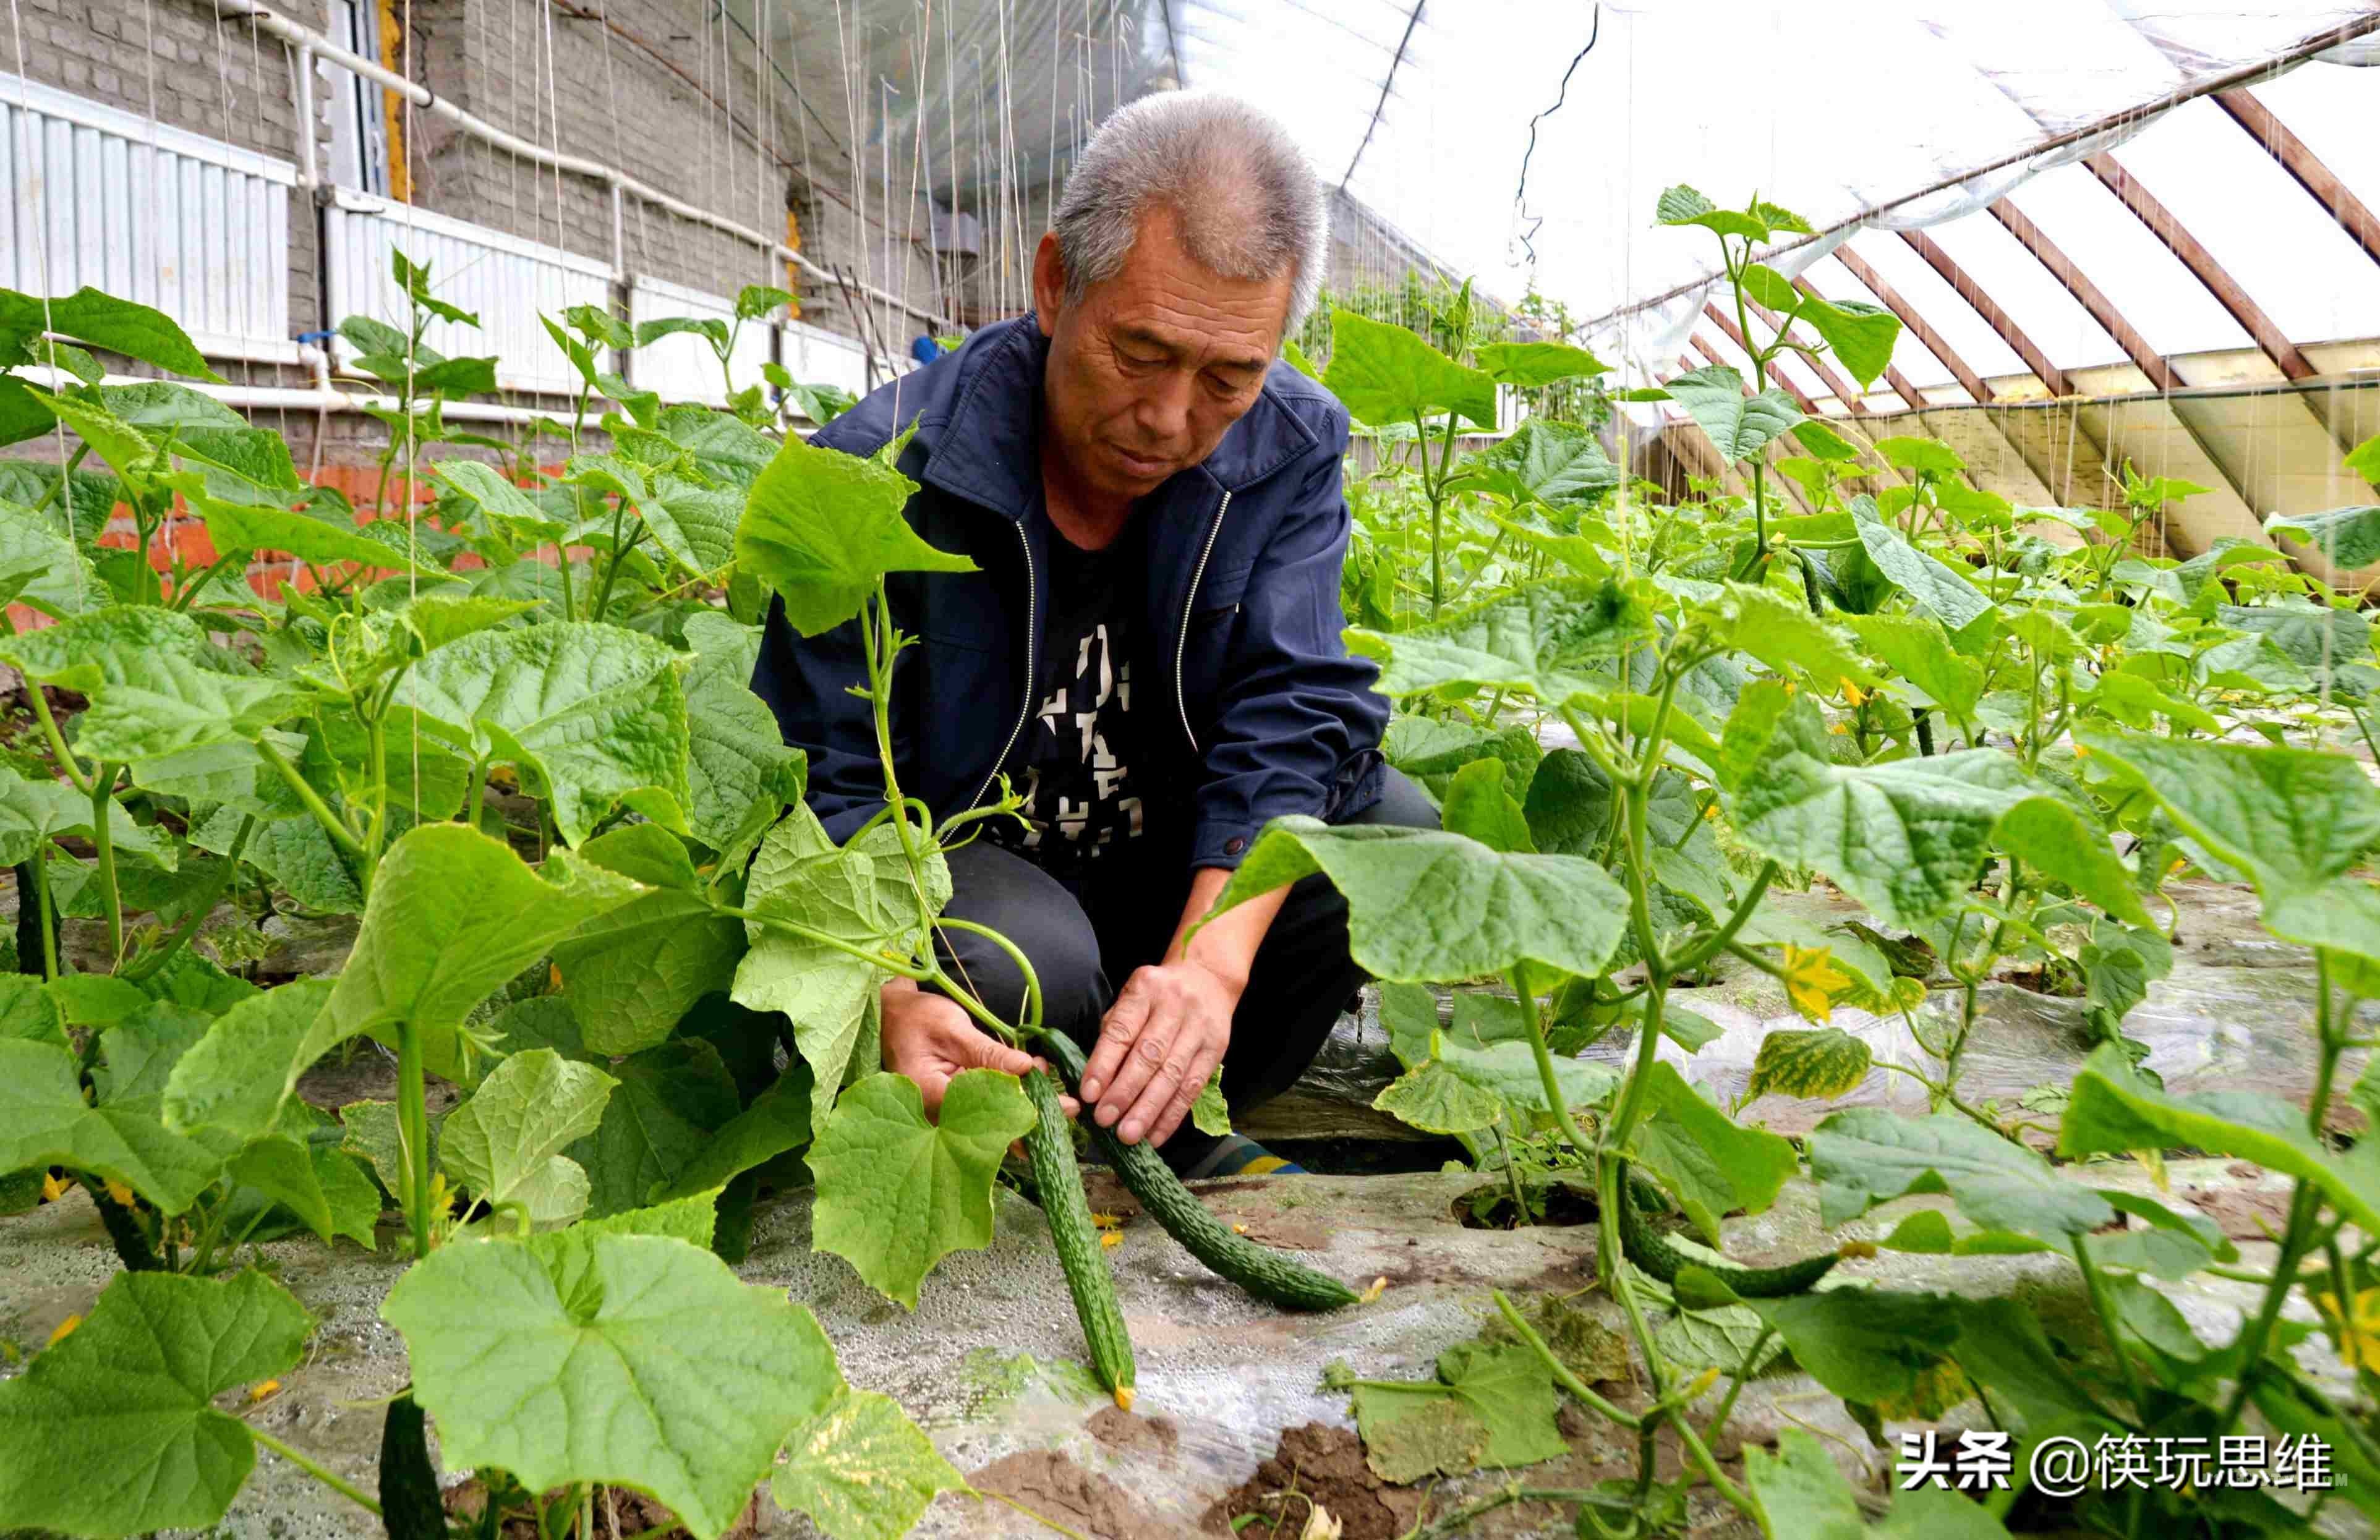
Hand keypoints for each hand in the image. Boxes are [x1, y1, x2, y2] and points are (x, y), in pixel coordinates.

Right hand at [879, 981, 1070, 1119]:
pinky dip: (1012, 1095)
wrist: (891, 1014)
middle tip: (1071, 1107)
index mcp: (933, 1098)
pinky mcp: (956, 1101)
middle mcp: (939, 1114)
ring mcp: (948, 1110)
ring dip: (1025, 1104)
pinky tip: (1034, 1079)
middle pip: (993, 1125)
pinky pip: (986, 1106)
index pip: (985, 1115)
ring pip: (993, 1117)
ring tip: (1055, 1086)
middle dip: (1033, 1116)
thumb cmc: (916, 1018)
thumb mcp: (953, 1029)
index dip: (1025, 1113)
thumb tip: (1027, 1069)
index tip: (1060, 1108)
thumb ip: (989, 1053)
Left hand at [1078, 959, 1238, 1145]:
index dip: (1103, 1064)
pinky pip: (1192, 1088)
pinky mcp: (1216, 1050)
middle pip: (1149, 1055)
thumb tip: (1095, 1086)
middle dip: (1125, 1092)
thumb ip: (1113, 1035)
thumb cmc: (1156, 998)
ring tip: (1128, 1135)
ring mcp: (1199, 1028)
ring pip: (1173, 1075)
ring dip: (1149, 1110)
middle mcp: (1174, 1006)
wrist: (1207, 979)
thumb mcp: (1131, 1001)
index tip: (1089, 1094)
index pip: (1122, 1030)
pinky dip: (1172, 1116)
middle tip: (1105, 1120)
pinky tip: (1155, 1135)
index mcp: (1145, 989)